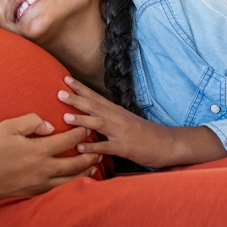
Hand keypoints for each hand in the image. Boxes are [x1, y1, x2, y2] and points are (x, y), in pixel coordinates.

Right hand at [0, 113, 100, 202]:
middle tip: (99, 149)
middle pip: (76, 162)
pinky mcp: (33, 193)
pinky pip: (59, 189)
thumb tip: (49, 126)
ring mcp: (39, 183)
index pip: (68, 140)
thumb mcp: (7, 126)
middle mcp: (44, 168)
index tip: (86, 127)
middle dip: (90, 155)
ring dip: (85, 171)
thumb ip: (31, 121)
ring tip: (93, 166)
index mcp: (39, 150)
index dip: (80, 132)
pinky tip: (73, 181)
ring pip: (71, 179)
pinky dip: (71, 184)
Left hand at [59, 77, 226, 168]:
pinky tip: (80, 148)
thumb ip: (108, 118)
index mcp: (116, 111)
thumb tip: (90, 116)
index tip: (65, 78)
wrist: (168, 143)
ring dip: (82, 119)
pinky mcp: (125, 147)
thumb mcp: (125, 121)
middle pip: (94, 105)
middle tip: (58, 92)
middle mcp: (117, 118)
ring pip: (99, 123)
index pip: (95, 96)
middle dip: (76, 98)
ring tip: (65, 116)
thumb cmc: (144, 134)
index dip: (80, 88)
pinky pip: (107, 147)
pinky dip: (93, 147)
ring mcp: (121, 132)